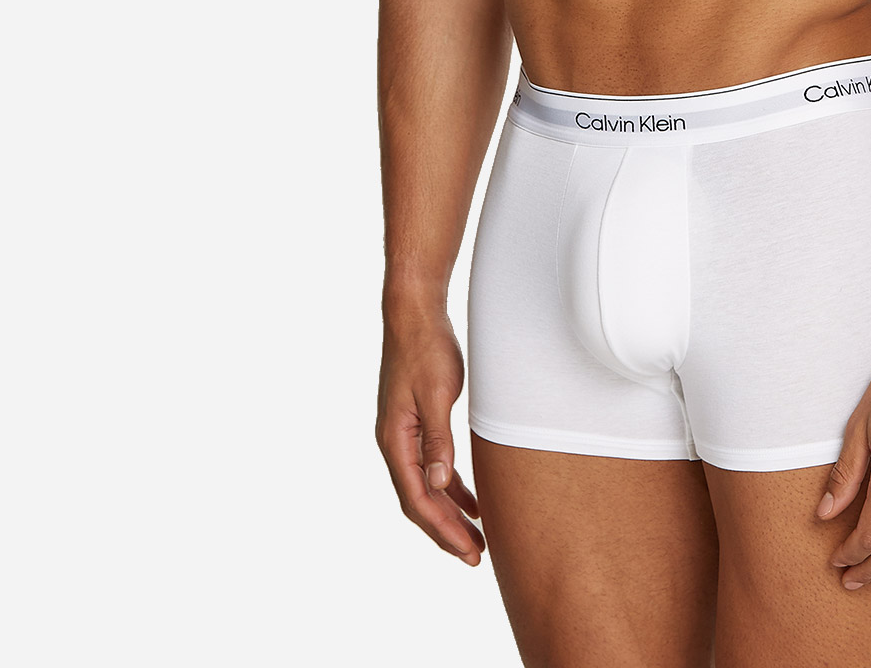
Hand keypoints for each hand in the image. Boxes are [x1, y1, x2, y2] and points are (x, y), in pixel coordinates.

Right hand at [376, 311, 484, 563]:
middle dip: (446, 531)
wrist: (414, 313)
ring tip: (476, 536)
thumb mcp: (436, 394)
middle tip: (476, 556)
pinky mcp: (416, 422)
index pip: (417, 498)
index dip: (443, 529)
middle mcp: (394, 442)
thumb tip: (439, 483)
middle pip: (419, 500)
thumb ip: (437, 439)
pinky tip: (470, 498)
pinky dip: (450, 486)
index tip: (469, 551)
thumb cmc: (426, 349)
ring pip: (425, 486)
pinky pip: (432, 466)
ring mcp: (403, 433)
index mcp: (394, 440)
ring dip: (449, 512)